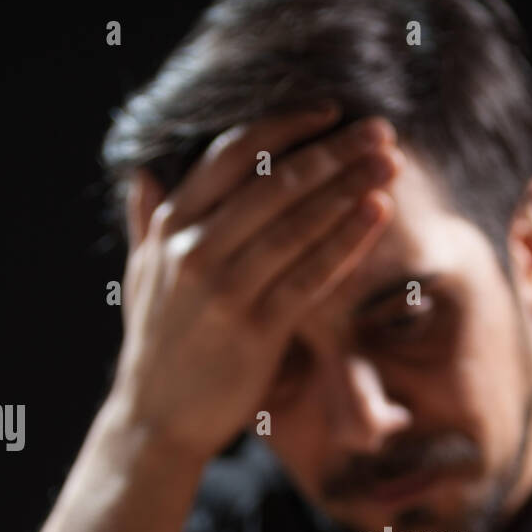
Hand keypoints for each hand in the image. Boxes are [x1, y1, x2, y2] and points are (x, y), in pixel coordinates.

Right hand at [110, 106, 401, 460]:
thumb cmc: (157, 348)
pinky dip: (347, 242)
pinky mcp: (256, 331)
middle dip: (333, 152)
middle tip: (380, 131)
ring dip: (349, 188)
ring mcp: (226, 291)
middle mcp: (195, 250)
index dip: (284, 128)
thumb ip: (147, 224)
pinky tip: (376, 213)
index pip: (231, 156)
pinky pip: (311, 277)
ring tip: (389, 163)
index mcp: (171, 227)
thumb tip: (146, 176)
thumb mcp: (142, 278)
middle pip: (274, 183)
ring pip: (298, 225)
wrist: (157, 420)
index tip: (328, 111)